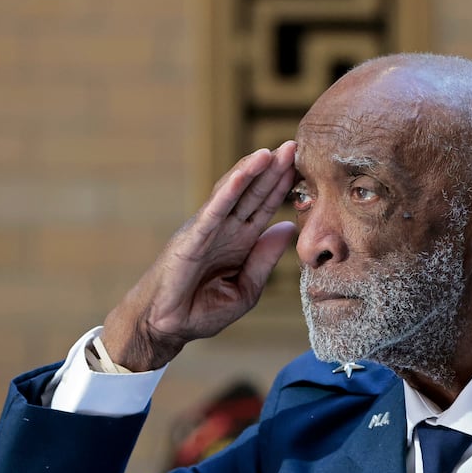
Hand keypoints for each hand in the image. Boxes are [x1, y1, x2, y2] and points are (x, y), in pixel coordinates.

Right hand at [100, 143, 298, 370]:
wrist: (166, 327)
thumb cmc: (202, 310)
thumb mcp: (246, 289)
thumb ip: (265, 259)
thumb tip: (288, 226)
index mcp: (240, 241)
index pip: (265, 206)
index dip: (283, 186)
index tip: (306, 166)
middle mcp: (224, 229)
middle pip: (253, 193)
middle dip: (273, 170)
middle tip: (295, 146)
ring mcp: (207, 230)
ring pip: (233, 193)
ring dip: (252, 171)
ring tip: (272, 152)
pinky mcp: (192, 238)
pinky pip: (214, 210)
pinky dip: (228, 191)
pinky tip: (244, 174)